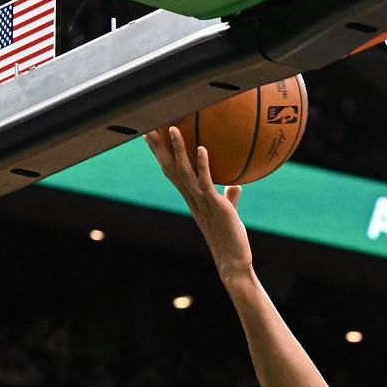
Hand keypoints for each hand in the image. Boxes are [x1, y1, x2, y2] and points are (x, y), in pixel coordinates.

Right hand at [145, 126, 254, 277]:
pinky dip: (202, 165)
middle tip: (149, 126)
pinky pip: (205, 182)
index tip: (154, 136)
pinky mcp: (214, 205)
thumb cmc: (229, 237)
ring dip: (178, 150)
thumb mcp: (228, 212)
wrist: (232, 260)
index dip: (162, 154)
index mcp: (192, 198)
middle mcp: (191, 198)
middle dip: (159, 148)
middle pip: (170, 168)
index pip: (172, 171)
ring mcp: (201, 201)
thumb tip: (236, 185)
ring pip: (184, 172)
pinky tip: (201, 148)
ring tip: (172, 128)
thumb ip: (229, 197)